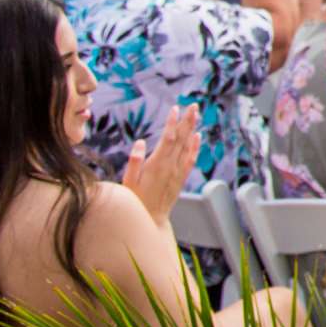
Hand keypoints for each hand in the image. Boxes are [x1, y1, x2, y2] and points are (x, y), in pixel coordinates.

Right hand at [120, 104, 200, 227]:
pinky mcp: (181, 178)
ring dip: (192, 129)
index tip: (175, 109)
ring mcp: (177, 172)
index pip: (167, 139)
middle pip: (181, 139)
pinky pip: (190, 159)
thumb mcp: (128, 182)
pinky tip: (197, 137)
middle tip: (193, 105)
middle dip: (187, 121)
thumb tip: (141, 142)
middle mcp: (170, 167)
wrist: (151, 221)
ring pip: (187, 146)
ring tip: (196, 114)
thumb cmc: (135, 201)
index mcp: (157, 165)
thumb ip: (134, 162)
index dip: (172, 123)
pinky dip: (195, 147)